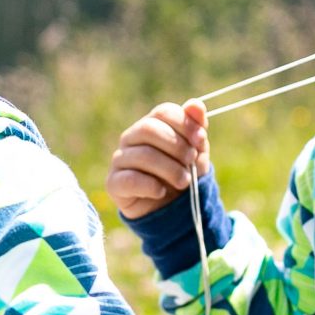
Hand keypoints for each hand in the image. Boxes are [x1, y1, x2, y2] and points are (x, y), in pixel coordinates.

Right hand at [105, 100, 210, 219]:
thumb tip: (196, 104)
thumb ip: (196, 128)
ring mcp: (120, 160)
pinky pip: (130, 179)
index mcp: (151, 125)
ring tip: (184, 181)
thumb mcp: (196, 152)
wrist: (171, 209)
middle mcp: (131, 138)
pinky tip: (162, 192)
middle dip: (176, 145)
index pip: (163, 112)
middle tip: (191, 161)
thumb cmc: (183, 174)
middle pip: (148, 129)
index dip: (184, 124)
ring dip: (170, 169)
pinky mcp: (114, 183)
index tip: (200, 140)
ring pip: (142, 155)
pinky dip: (151, 186)